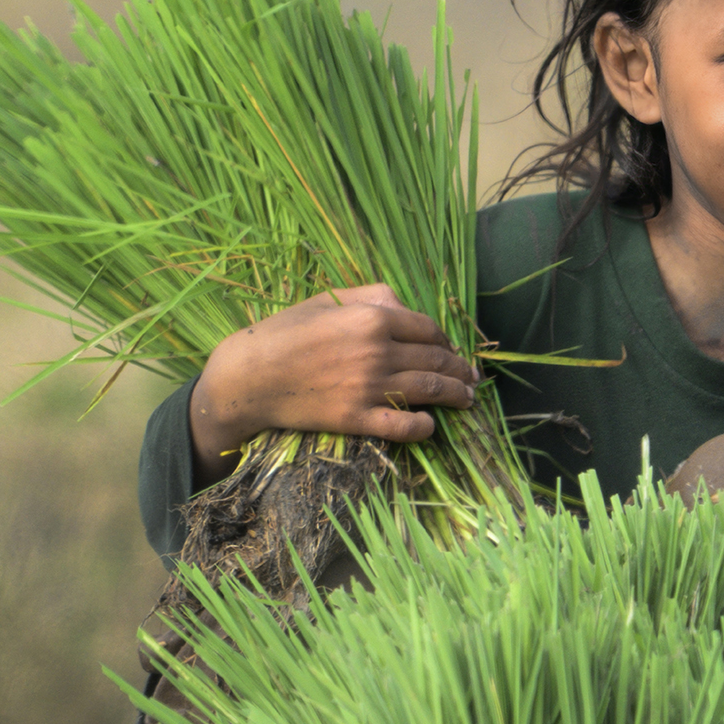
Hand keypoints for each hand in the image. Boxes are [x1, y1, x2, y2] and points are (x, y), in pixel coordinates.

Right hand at [188, 283, 479, 486]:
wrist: (250, 377)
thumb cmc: (284, 332)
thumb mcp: (327, 300)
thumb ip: (371, 296)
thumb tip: (406, 306)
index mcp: (372, 318)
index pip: (428, 329)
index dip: (446, 340)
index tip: (452, 349)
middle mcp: (377, 353)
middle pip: (435, 360)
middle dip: (461, 370)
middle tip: (473, 377)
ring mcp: (369, 389)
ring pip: (429, 391)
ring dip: (456, 396)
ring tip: (468, 399)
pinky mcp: (357, 419)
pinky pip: (404, 426)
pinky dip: (424, 427)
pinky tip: (431, 425)